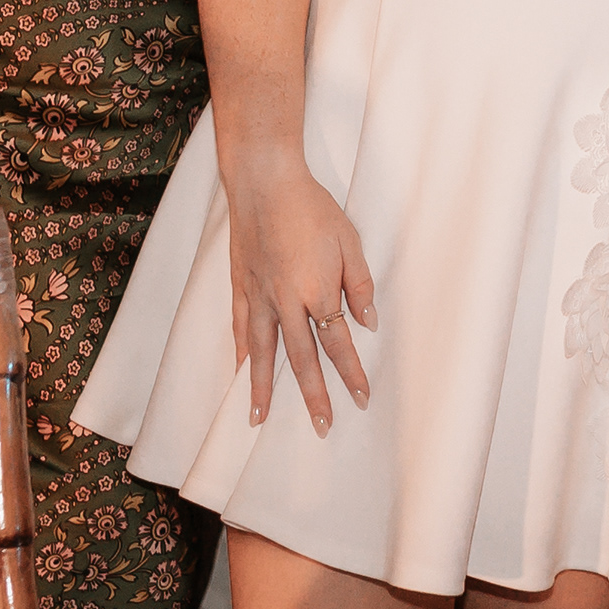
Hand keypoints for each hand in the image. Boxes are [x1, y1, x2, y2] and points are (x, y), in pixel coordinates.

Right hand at [223, 157, 378, 433]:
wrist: (264, 181)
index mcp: (317, 292)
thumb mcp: (349, 241)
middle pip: (301, 360)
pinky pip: (241, 330)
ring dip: (264, 388)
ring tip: (260, 419)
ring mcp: (259, 296)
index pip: (338, 345)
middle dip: (313, 396)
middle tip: (321, 427)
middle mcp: (286, 302)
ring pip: (263, 353)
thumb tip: (368, 323)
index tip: (362, 398)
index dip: (351, 374)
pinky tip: (241, 373)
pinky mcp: (241, 286)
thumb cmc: (312, 208)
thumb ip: (359, 285)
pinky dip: (242, 355)